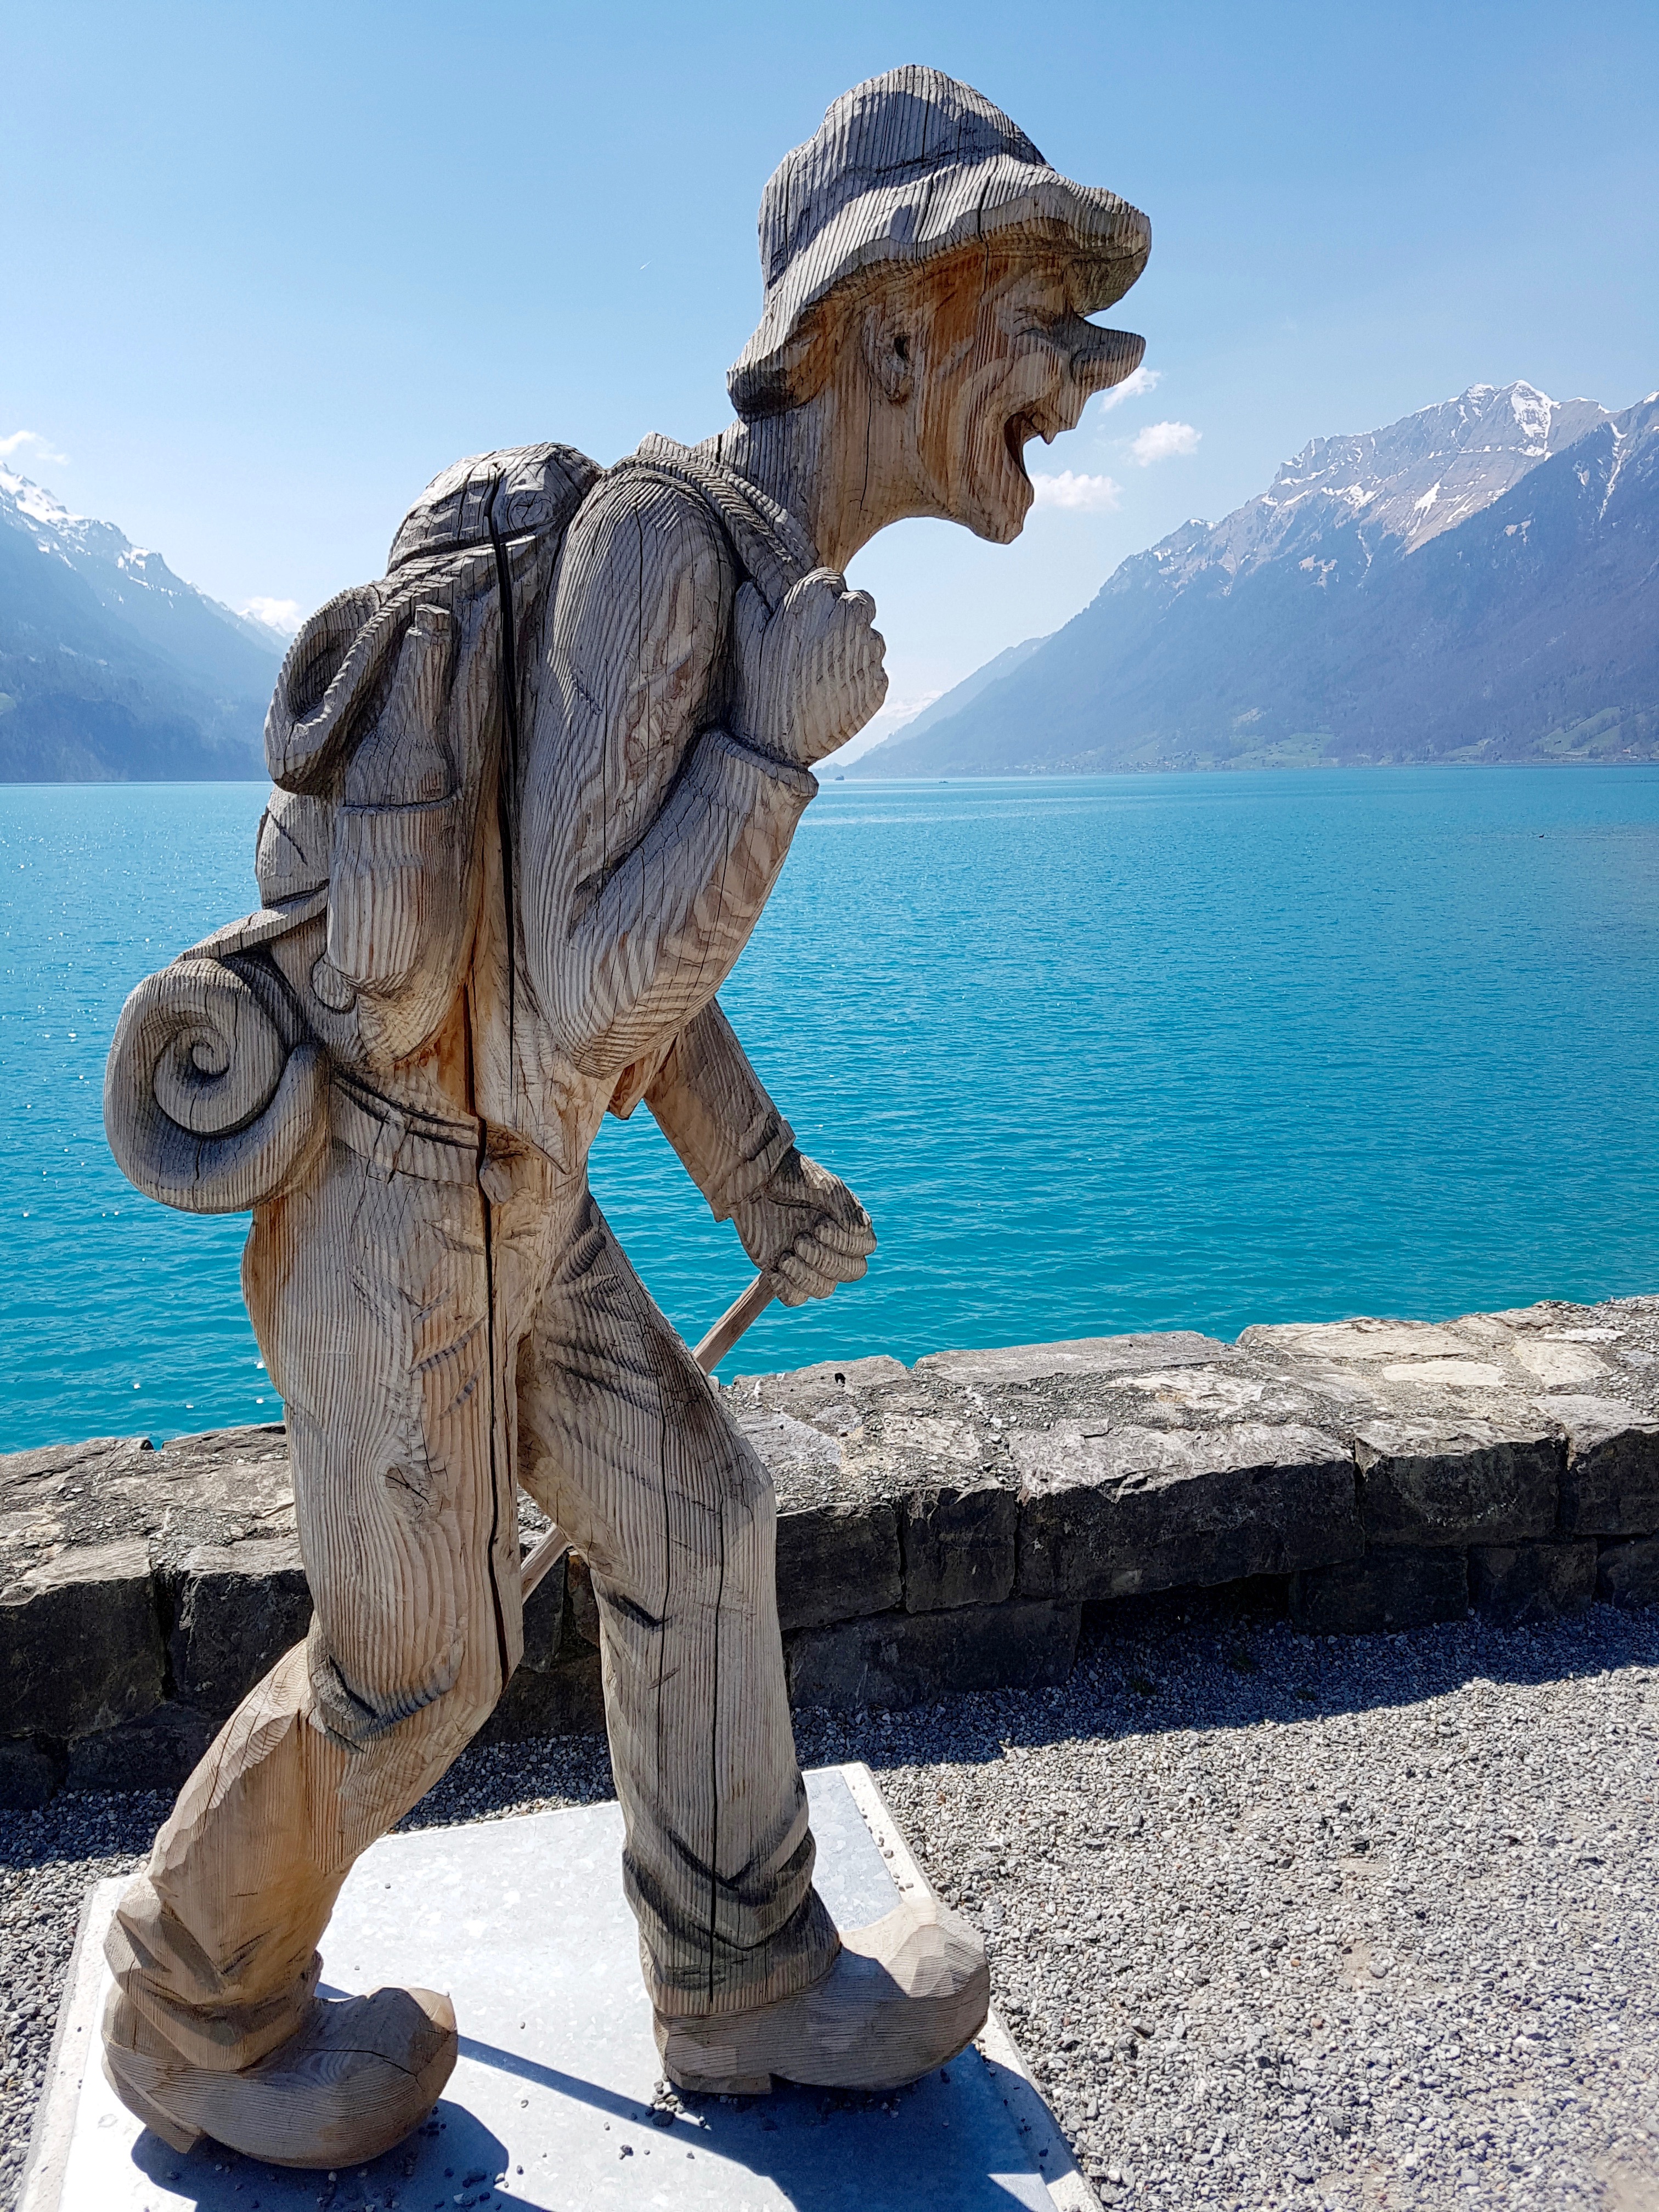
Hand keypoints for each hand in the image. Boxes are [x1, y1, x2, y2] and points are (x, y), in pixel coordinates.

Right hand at [729, 569, 887, 767]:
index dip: (820, 601)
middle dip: (845, 617)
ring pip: (872, 639)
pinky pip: (876, 673)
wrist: (774, 742)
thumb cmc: (758, 682)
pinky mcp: (879, 684)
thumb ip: (754, 597)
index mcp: (817, 596)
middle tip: (821, 645)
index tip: (808, 620)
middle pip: (861, 604)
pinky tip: (834, 694)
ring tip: (824, 674)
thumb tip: (758, 582)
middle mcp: (850, 617)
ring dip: (855, 649)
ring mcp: (869, 652)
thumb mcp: (746, 632)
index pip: (833, 582)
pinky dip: (861, 680)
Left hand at [730, 1149, 876, 1305]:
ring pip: (824, 1290)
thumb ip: (844, 1206)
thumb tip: (862, 1231)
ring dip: (806, 1277)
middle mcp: (834, 1246)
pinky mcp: (786, 1272)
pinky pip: (795, 1298)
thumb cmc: (791, 1176)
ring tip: (785, 1256)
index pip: (865, 1248)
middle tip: (799, 1240)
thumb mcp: (821, 1184)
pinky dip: (787, 1289)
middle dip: (825, 1260)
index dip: (845, 1245)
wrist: (753, 1181)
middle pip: (851, 1273)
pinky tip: (773, 1271)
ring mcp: (811, 1261)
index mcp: (848, 1224)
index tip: (818, 1226)